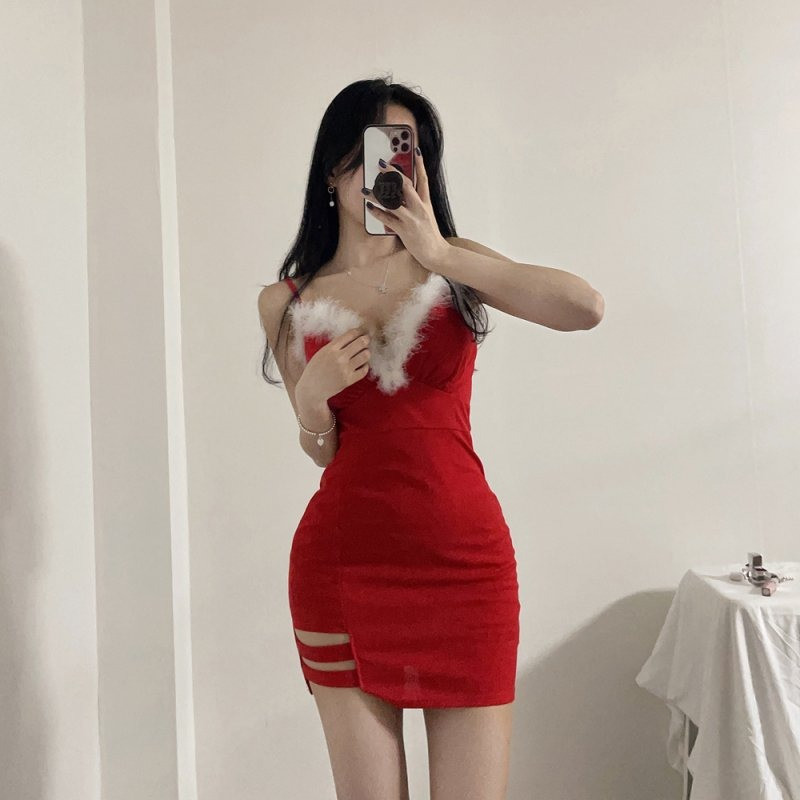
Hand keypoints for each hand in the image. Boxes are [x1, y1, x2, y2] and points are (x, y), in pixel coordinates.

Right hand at [296, 327, 371, 401]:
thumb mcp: (321, 353)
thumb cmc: (315, 370)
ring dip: (366, 353)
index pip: (350, 334)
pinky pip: (364, 370)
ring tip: (364, 353)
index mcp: (331, 348)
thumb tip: (350, 336)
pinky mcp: (348, 380)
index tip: (361, 332)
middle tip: (366, 340)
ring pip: (365, 355)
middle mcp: (339, 357)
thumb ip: (334, 345)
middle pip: (361, 342)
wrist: (311, 389)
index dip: (358, 331)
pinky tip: (361, 365)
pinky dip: (365, 366)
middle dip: (366, 340)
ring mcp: (344, 369)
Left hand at [363, 148, 449, 269]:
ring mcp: (412, 219)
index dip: (420, 163)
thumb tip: (400, 194)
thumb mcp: (426, 215)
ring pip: (392, 202)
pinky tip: (369, 208)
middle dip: (391, 173)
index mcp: (426, 203)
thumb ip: (415, 204)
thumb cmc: (429, 235)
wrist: (437, 254)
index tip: (415, 149)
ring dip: (376, 194)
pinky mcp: (404, 230)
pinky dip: (377, 213)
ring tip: (365, 189)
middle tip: (379, 164)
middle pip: (405, 185)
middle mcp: (420, 208)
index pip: (424, 178)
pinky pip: (387, 219)